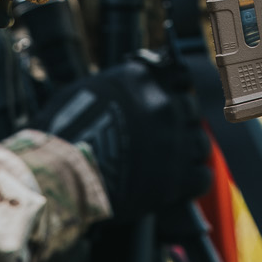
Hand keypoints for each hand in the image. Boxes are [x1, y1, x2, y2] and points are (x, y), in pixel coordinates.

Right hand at [34, 52, 211, 221]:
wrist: (60, 173)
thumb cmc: (60, 134)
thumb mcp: (84, 92)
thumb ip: (116, 89)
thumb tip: (125, 96)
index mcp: (139, 79)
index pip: (175, 76)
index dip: (172, 93)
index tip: (168, 103)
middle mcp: (162, 104)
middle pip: (190, 110)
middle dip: (180, 123)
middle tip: (164, 138)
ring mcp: (173, 139)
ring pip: (201, 143)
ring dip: (188, 152)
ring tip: (170, 163)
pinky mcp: (176, 177)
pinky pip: (201, 176)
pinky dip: (191, 181)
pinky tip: (177, 184)